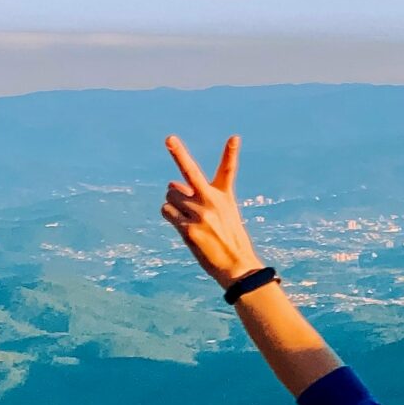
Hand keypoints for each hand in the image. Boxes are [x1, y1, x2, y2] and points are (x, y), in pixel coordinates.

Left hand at [160, 134, 262, 287]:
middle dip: (178, 152)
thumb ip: (197, 197)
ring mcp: (199, 214)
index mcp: (224, 196)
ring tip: (186, 215)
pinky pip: (167, 211)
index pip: (229, 170)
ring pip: (171, 194)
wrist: (236, 266)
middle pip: (190, 171)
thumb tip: (171, 184)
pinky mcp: (188, 228)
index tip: (234, 137)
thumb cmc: (229, 240)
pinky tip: (181, 224)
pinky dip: (170, 215)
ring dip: (173, 202)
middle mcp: (212, 201)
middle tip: (169, 138)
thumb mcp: (223, 214)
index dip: (231, 152)